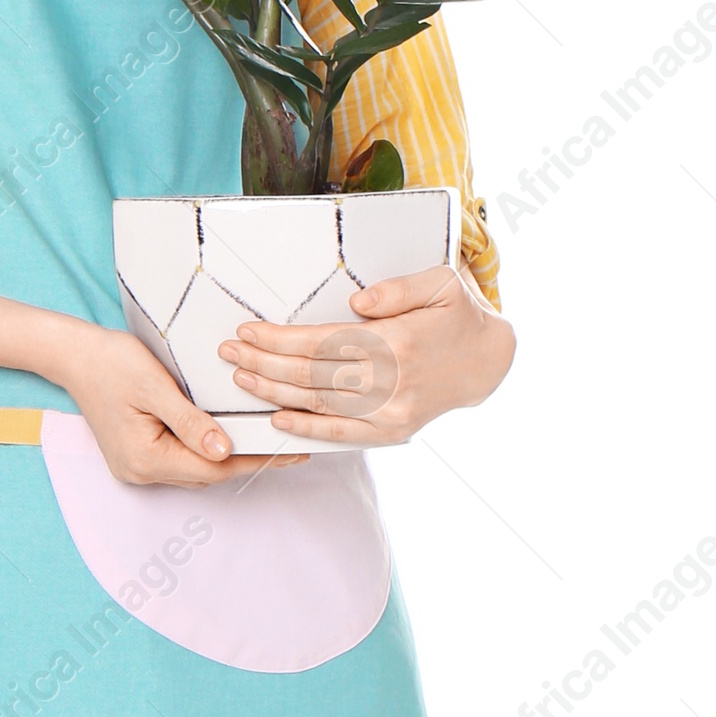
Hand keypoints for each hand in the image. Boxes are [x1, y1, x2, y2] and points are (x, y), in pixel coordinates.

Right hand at [56, 324, 310, 487]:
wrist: (73, 356)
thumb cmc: (110, 363)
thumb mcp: (155, 387)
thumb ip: (191, 421)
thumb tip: (224, 451)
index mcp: (145, 459)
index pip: (213, 468)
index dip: (255, 461)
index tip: (290, 453)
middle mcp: (140, 472)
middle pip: (206, 474)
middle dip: (246, 460)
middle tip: (287, 445)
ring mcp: (136, 468)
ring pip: (194, 470)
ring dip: (226, 457)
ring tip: (264, 439)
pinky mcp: (136, 457)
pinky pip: (180, 461)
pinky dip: (205, 450)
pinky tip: (225, 435)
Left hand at [217, 267, 515, 445]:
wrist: (487, 363)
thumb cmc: (457, 315)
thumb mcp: (441, 283)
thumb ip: (398, 289)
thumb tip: (357, 302)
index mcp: (398, 342)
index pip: (322, 343)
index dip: (279, 340)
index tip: (247, 331)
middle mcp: (391, 382)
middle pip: (310, 376)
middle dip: (263, 364)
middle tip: (228, 352)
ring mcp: (391, 413)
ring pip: (318, 405)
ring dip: (273, 394)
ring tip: (241, 379)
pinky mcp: (391, 432)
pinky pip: (340, 433)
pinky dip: (306, 428)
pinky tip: (277, 419)